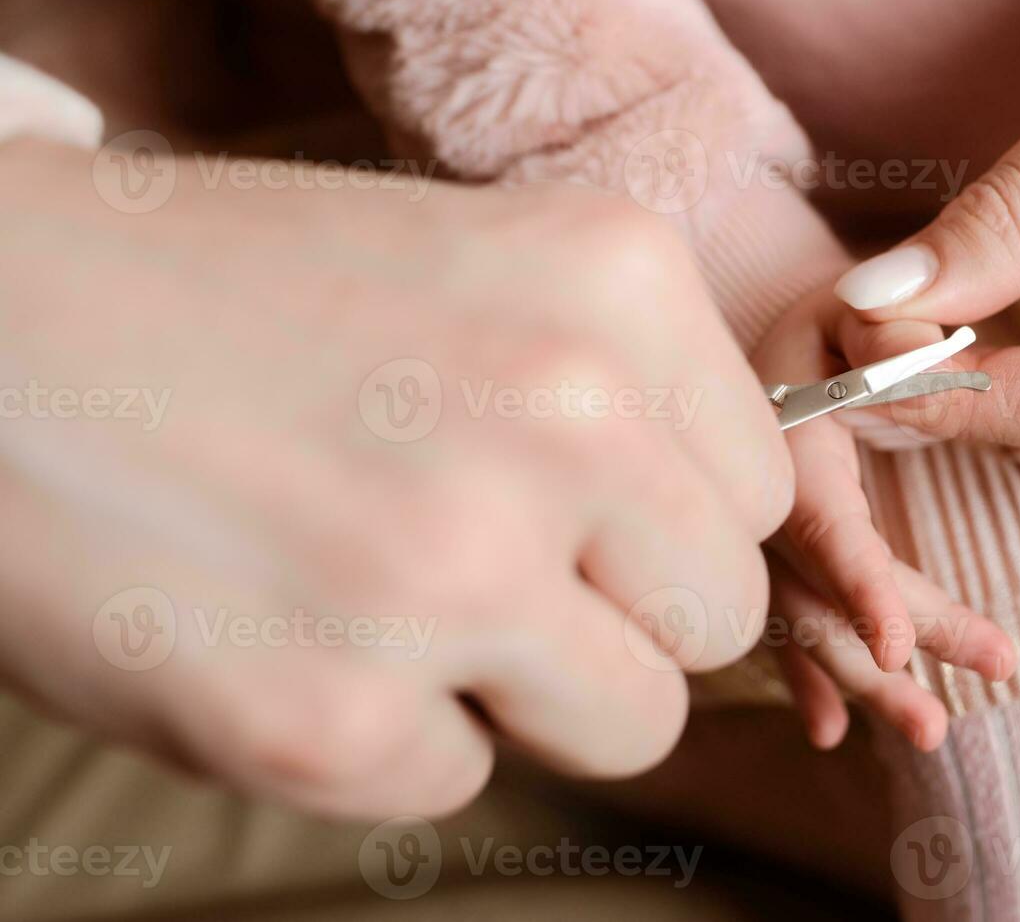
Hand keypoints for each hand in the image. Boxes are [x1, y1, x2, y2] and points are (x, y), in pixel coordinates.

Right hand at [0, 139, 791, 817]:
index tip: (591, 515)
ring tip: (386, 598)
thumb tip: (718, 540)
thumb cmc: (227, 298)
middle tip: (489, 563)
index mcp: (611, 277)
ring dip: (524, 687)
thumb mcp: (471, 270)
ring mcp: (450, 575)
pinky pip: (458, 780)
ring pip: (631, 722)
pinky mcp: (332, 720)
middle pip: (718, 616)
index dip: (674, 519)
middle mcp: (560, 418)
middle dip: (620, 613)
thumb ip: (623, 394)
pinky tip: (283, 632)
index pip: (761, 488)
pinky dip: (382, 735)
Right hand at [752, 291, 1013, 751]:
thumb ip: (894, 324)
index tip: (895, 646)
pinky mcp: (781, 544)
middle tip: (951, 712)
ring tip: (930, 731)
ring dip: (852, 677)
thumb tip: (920, 354)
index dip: (854, 581)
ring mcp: (762, 522)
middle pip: (809, 586)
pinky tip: (828, 727)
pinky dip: (807, 670)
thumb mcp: (865, 302)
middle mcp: (759, 488)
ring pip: (800, 614)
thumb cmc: (851, 304)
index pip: (816, 517)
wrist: (806, 317)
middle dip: (873, 655)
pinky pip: (787, 614)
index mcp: (778, 427)